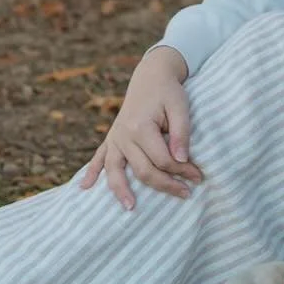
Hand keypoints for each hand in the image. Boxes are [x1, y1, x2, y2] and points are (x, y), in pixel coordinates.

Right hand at [78, 45, 202, 209]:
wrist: (151, 76)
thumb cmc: (168, 91)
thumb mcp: (180, 106)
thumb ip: (180, 132)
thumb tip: (181, 159)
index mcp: (140, 126)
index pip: (162, 159)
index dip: (183, 170)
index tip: (199, 176)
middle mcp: (123, 135)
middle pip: (142, 170)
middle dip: (166, 184)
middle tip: (187, 194)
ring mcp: (115, 138)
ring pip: (115, 170)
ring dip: (120, 191)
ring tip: (130, 208)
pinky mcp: (111, 138)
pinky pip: (98, 157)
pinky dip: (91, 172)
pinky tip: (85, 187)